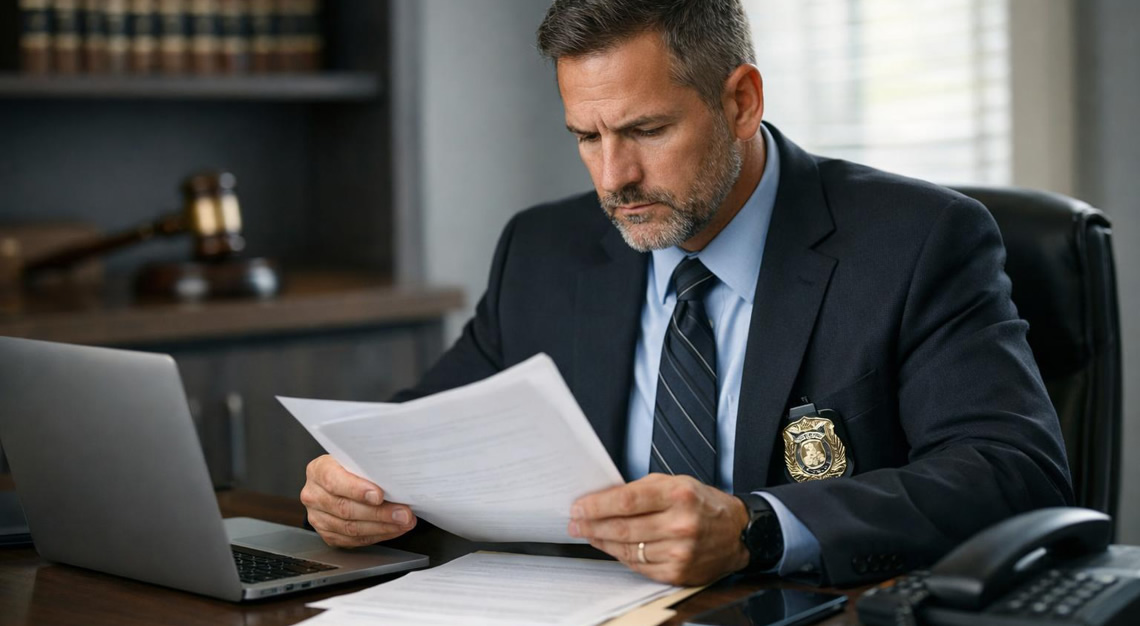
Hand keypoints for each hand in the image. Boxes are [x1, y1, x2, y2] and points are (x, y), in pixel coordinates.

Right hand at [300, 454, 416, 547]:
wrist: (341, 479)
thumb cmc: (352, 467)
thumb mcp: (357, 459)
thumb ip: (370, 467)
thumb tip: (397, 479)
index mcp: (318, 470)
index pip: (334, 481)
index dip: (357, 489)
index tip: (379, 495)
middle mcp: (314, 495)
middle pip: (345, 508)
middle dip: (379, 513)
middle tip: (403, 513)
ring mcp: (318, 517)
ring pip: (351, 528)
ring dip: (382, 527)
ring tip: (403, 522)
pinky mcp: (328, 534)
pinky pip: (353, 540)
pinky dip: (377, 535)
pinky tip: (393, 529)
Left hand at [568, 473, 750, 585]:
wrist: (737, 532)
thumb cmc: (703, 503)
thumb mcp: (676, 483)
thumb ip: (641, 490)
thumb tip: (602, 499)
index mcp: (678, 495)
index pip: (626, 501)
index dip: (596, 505)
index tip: (578, 507)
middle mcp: (680, 524)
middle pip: (622, 528)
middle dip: (591, 525)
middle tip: (574, 524)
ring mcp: (680, 552)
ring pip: (627, 549)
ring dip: (602, 542)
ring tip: (589, 534)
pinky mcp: (678, 572)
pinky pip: (639, 566)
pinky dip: (621, 556)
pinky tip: (612, 548)